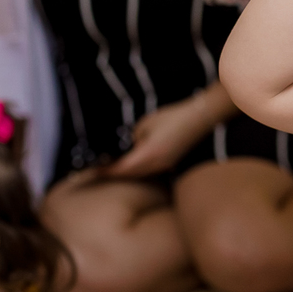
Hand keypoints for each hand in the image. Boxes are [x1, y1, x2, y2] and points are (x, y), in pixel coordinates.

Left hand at [101, 94, 215, 178]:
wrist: (200, 118)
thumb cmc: (173, 117)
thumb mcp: (146, 124)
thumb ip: (133, 138)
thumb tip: (128, 147)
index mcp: (149, 153)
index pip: (122, 168)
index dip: (106, 171)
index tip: (93, 170)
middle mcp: (157, 164)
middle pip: (130, 175)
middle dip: (113, 174)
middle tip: (97, 172)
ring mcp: (165, 165)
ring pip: (140, 174)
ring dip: (125, 174)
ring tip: (111, 170)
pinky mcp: (170, 162)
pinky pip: (149, 171)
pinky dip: (137, 170)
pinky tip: (130, 166)